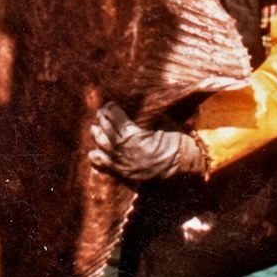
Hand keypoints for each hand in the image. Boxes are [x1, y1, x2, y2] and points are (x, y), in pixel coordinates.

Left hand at [89, 99, 203, 181]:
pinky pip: (104, 165)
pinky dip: (96, 157)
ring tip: (95, 127)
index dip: (111, 109)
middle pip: (106, 130)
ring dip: (97, 134)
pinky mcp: (123, 172)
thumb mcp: (162, 122)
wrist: (182, 164)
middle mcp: (125, 149)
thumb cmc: (175, 140)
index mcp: (135, 135)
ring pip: (102, 145)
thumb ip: (146, 115)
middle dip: (103, 119)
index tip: (110, 104)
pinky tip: (93, 151)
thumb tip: (135, 104)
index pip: (116, 118)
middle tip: (102, 112)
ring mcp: (123, 162)